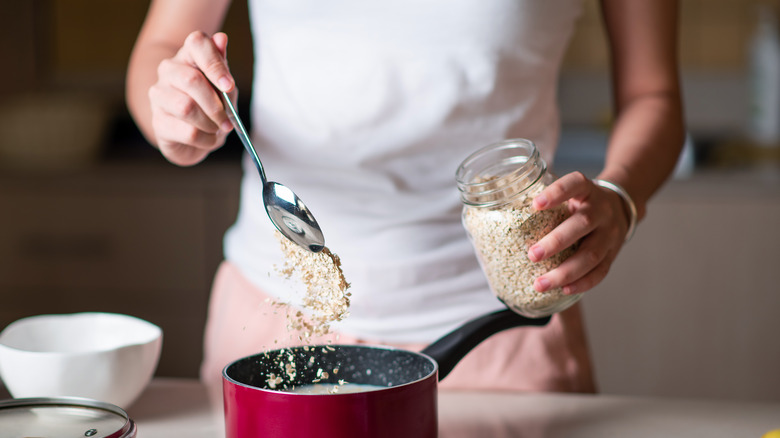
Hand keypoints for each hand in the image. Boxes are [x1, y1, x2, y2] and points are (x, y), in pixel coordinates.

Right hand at [148, 31, 236, 165]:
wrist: (192, 136)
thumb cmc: (210, 105)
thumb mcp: (223, 86)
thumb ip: (222, 66)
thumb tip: (221, 38)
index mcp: (188, 56)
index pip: (196, 42)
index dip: (214, 63)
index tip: (228, 86)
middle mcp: (168, 71)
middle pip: (191, 79)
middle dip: (216, 104)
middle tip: (228, 120)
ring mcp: (158, 95)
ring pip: (186, 107)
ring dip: (210, 123)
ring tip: (217, 129)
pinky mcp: (158, 121)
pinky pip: (187, 131)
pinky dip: (206, 139)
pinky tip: (208, 139)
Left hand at [527, 172, 629, 294]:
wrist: (621, 208)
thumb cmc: (582, 203)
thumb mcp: (570, 193)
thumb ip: (547, 200)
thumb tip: (505, 209)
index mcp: (587, 190)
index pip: (575, 184)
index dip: (557, 193)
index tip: (535, 204)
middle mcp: (602, 210)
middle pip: (582, 225)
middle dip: (556, 242)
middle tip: (532, 255)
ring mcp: (610, 234)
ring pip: (591, 254)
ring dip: (564, 272)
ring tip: (540, 284)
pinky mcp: (613, 255)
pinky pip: (600, 272)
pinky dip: (582, 283)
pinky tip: (564, 290)